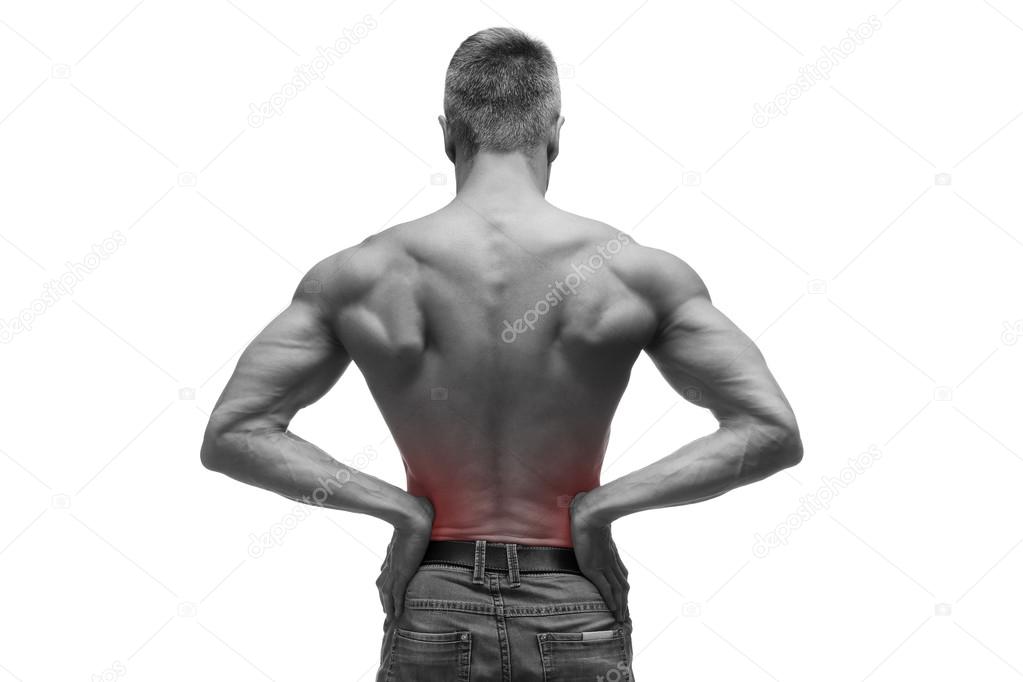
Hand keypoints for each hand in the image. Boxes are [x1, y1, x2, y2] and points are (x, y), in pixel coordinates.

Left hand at [376, 495, 433, 622]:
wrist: (414, 514)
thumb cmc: (417, 510)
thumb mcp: (416, 517)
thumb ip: (419, 516)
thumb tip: (424, 506)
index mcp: (395, 552)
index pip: (387, 573)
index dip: (387, 585)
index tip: (386, 595)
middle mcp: (393, 563)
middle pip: (384, 587)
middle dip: (385, 601)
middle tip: (386, 617)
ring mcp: (396, 568)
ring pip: (388, 595)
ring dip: (389, 609)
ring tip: (390, 622)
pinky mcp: (401, 573)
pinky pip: (397, 595)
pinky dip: (396, 607)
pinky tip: (396, 616)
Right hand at [570, 491, 629, 621]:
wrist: (588, 511)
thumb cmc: (588, 510)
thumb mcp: (592, 520)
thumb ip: (592, 521)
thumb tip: (583, 506)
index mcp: (609, 552)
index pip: (621, 575)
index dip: (624, 588)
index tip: (626, 599)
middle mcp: (609, 561)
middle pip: (622, 586)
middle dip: (624, 602)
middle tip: (626, 617)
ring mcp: (603, 565)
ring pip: (616, 590)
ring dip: (619, 606)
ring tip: (620, 619)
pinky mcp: (594, 568)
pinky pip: (605, 589)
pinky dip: (610, 601)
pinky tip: (612, 610)